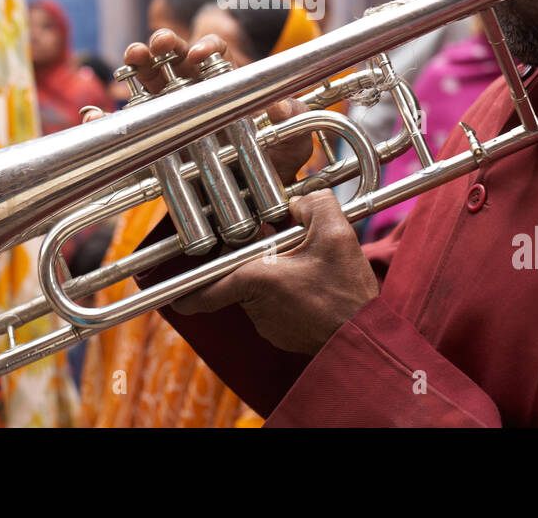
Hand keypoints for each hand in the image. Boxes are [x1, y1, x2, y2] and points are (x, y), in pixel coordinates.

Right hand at [92, 29, 312, 184]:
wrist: (250, 203)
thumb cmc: (272, 167)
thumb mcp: (292, 147)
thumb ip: (293, 125)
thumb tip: (282, 106)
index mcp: (224, 85)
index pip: (213, 55)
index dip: (205, 47)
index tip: (200, 54)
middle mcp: (193, 91)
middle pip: (173, 58)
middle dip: (164, 44)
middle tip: (158, 43)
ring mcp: (168, 112)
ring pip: (147, 82)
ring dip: (138, 64)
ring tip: (132, 57)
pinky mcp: (149, 140)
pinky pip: (124, 127)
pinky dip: (106, 120)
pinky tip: (96, 115)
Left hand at [170, 190, 378, 353]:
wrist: (365, 338)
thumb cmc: (347, 292)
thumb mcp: (336, 233)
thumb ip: (313, 203)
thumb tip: (298, 200)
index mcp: (258, 280)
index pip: (208, 288)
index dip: (188, 292)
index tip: (172, 298)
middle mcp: (256, 307)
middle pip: (240, 276)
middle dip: (256, 259)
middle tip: (280, 243)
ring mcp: (269, 325)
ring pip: (258, 291)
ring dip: (273, 275)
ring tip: (305, 265)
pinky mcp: (284, 335)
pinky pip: (274, 307)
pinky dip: (286, 293)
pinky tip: (312, 285)